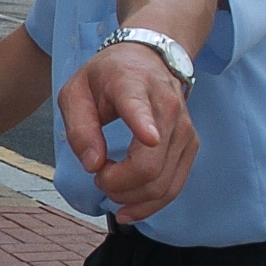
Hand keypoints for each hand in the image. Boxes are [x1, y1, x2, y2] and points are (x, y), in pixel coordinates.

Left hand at [58, 44, 198, 224]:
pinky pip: (173, 188)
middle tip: (97, 175)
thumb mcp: (75, 92)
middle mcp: (166, 108)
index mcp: (132, 86)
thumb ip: (78, 128)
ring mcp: (183, 129)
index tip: (148, 137)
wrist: (148, 58)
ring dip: (130, 198)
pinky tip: (128, 208)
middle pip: (148, 165)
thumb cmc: (106, 77)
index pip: (139, 107)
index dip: (144, 124)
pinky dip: (149, 205)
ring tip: (109, 183)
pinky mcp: (190, 146)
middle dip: (116, 185)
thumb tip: (93, 165)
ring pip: (162, 183)